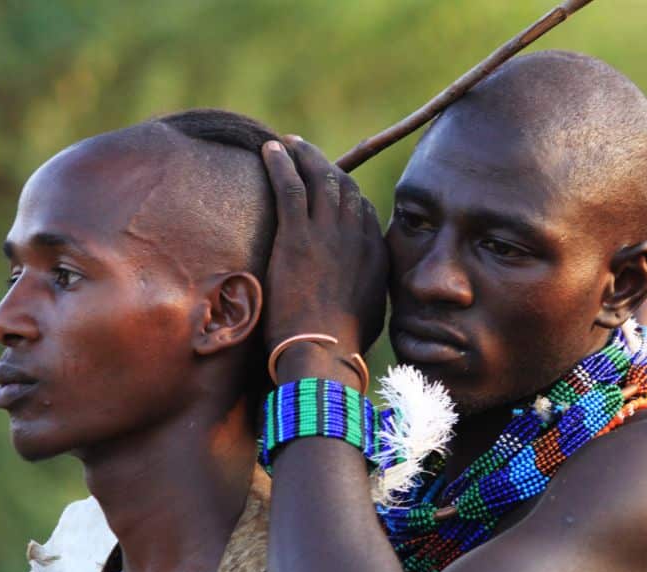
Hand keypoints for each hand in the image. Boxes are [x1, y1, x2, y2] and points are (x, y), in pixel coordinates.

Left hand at [261, 136, 387, 380]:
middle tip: (308, 153)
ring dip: (304, 156)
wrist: (323, 353)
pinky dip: (280, 164)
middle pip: (345, 187)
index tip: (330, 188)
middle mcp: (357, 237)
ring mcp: (328, 234)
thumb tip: (359, 300)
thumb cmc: (341, 346)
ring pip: (320, 179)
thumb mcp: (367, 318)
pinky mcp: (298, 237)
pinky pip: (290, 187)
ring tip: (290, 143)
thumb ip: (365, 297)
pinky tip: (270, 149)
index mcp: (376, 255)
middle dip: (326, 166)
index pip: (364, 211)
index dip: (346, 195)